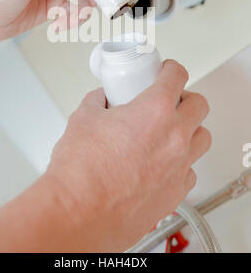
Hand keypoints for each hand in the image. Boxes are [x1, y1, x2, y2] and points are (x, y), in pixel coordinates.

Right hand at [47, 60, 210, 251]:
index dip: (172, 69)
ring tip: (168, 132)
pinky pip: (190, 170)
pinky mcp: (176, 192)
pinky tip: (160, 163)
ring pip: (202, 138)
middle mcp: (174, 137)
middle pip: (199, 105)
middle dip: (185, 98)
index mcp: (154, 111)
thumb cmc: (81, 171)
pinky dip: (180, 162)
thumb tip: (100, 100)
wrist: (79, 213)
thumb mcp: (83, 118)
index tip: (167, 71)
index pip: (177, 75)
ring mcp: (179, 166)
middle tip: (168, 101)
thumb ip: (97, 102)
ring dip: (189, 130)